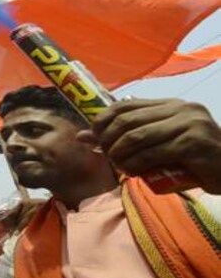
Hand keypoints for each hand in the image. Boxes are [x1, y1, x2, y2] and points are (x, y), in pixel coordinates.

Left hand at [79, 98, 220, 192]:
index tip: (94, 137)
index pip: (125, 105)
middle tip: (106, 156)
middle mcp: (181, 109)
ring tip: (119, 166)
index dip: (103, 120)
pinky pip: (153, 154)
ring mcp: (190, 125)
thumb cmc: (195, 161)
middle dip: (109, 139)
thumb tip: (83, 137)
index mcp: (172, 105)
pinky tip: (133, 173)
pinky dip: (136, 165)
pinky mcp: (195, 144)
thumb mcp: (160, 146)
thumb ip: (128, 138)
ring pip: (137, 136)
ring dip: (120, 154)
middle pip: (128, 120)